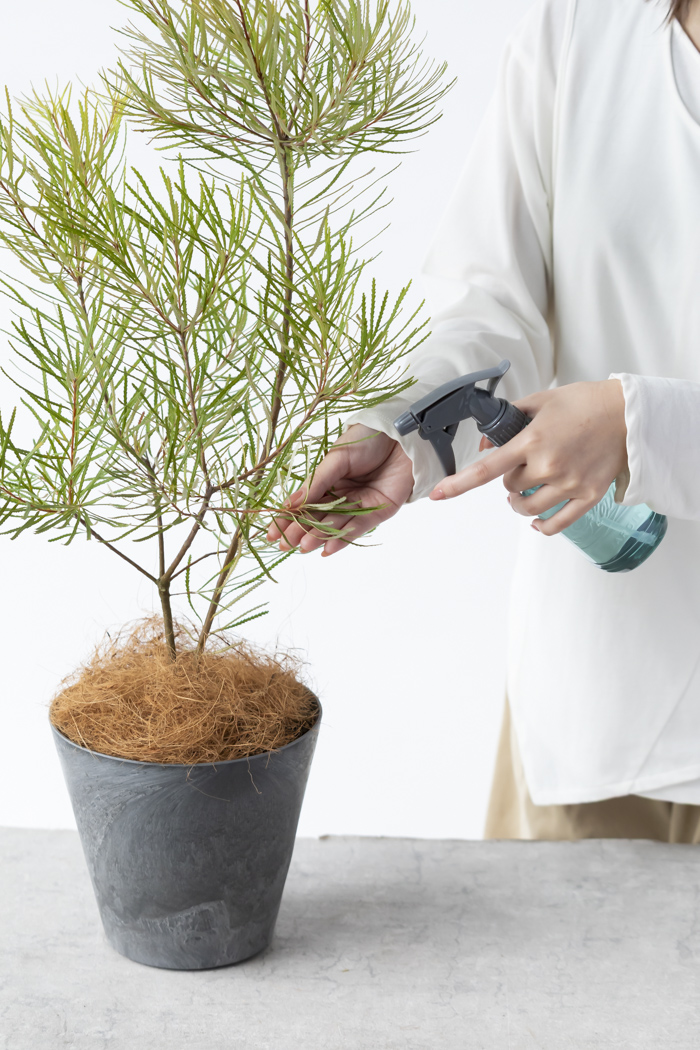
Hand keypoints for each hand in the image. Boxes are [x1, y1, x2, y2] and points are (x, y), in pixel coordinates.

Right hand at [266, 424, 413, 555]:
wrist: (402, 434)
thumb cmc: (368, 439)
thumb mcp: (336, 458)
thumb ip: (317, 482)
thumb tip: (291, 504)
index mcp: (328, 480)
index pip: (303, 503)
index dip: (287, 518)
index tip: (270, 533)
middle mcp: (342, 495)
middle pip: (317, 518)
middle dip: (299, 531)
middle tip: (284, 545)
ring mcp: (359, 505)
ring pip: (335, 525)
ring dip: (318, 537)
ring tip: (302, 547)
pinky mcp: (378, 511)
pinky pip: (358, 528)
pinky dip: (343, 539)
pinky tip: (327, 549)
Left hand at [429, 379, 627, 534]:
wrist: (626, 414)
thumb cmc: (583, 403)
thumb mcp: (540, 401)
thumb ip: (508, 420)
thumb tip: (484, 442)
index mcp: (532, 440)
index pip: (487, 468)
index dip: (459, 484)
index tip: (439, 495)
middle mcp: (549, 465)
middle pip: (510, 488)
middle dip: (510, 478)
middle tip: (524, 464)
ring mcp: (569, 483)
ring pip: (528, 507)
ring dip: (521, 501)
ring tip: (525, 490)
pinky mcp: (588, 496)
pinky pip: (558, 523)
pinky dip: (543, 526)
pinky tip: (537, 522)